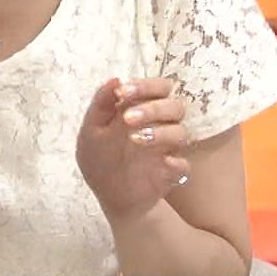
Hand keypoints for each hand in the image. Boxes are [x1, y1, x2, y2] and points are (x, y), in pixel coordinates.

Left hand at [76, 77, 189, 222]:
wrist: (110, 196)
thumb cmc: (100, 157)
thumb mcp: (92, 131)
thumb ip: (101, 104)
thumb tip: (115, 79)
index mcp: (144, 110)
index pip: (159, 88)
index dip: (145, 86)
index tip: (123, 92)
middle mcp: (161, 125)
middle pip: (175, 106)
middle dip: (153, 108)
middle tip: (127, 118)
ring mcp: (168, 150)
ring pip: (181, 132)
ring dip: (160, 132)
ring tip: (134, 139)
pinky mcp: (172, 174)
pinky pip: (185, 166)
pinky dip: (177, 163)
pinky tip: (164, 163)